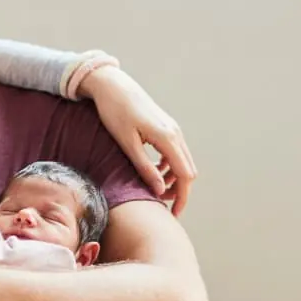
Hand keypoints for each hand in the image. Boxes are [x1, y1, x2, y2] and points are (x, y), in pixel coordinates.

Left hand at [79, 66, 197, 215]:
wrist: (112, 85)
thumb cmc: (114, 112)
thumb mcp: (126, 143)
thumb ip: (144, 167)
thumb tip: (160, 191)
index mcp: (167, 138)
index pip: (184, 175)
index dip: (182, 198)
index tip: (174, 215)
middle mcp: (175, 133)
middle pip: (188, 170)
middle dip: (179, 190)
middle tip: (160, 204)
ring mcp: (172, 128)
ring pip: (182, 161)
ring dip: (173, 178)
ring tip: (154, 189)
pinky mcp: (166, 126)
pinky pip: (175, 152)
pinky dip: (169, 165)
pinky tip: (153, 170)